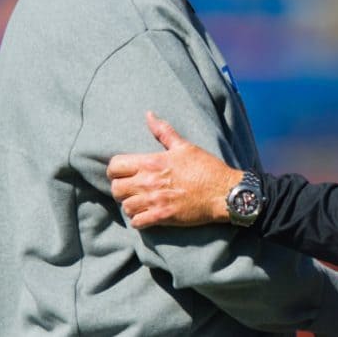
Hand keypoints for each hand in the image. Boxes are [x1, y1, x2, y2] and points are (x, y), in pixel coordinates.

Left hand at [107, 112, 241, 227]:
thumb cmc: (206, 167)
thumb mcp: (184, 146)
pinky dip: (139, 220)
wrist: (223, 192)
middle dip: (121, 189)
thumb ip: (163, 131)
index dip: (114, 170)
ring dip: (130, 205)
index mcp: (152, 162)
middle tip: (131, 189)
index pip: (115, 166)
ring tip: (139, 202)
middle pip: (116, 188)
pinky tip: (146, 215)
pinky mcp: (162, 217)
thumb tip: (148, 115)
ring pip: (125, 207)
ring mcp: (155, 201)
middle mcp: (149, 182)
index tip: (121, 173)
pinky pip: (137, 222)